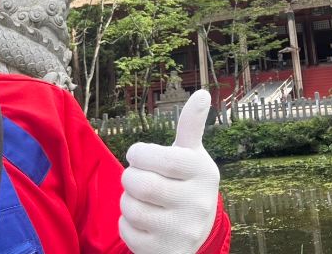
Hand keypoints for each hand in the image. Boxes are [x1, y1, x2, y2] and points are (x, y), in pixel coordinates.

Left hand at [119, 90, 219, 253]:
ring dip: (127, 199)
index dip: (140, 154)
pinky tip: (142, 220)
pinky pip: (127, 231)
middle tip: (135, 176)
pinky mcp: (164, 251)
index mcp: (204, 173)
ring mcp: (182, 231)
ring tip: (140, 198)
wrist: (196, 232)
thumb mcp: (192, 155)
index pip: (162, 158)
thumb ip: (191, 126)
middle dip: (129, 177)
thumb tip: (201, 93)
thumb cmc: (187, 182)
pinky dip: (127, 223)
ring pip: (131, 208)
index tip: (138, 154)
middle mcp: (198, 203)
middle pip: (142, 184)